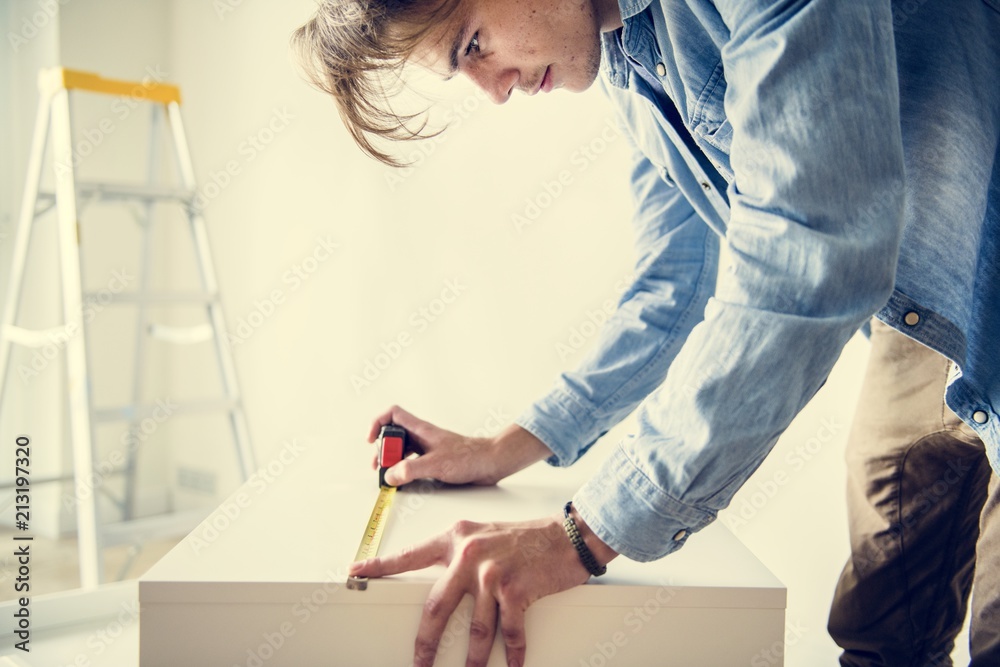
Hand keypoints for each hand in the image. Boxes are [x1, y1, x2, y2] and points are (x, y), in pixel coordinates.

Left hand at [347, 507, 617, 666]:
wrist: (568, 535)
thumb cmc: (527, 538)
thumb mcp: (485, 537)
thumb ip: (461, 557)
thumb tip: (444, 587)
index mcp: (456, 538)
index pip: (411, 555)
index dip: (381, 565)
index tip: (356, 572)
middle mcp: (469, 555)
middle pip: (436, 608)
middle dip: (426, 644)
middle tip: (418, 664)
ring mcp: (492, 573)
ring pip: (474, 629)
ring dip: (473, 660)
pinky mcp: (516, 590)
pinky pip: (509, 634)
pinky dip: (512, 655)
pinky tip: (512, 666)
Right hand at [367, 405, 551, 486]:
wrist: (490, 463)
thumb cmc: (469, 458)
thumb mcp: (435, 465)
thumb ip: (410, 470)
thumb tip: (390, 476)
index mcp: (421, 430)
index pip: (393, 414)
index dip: (378, 423)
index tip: (372, 441)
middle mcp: (422, 436)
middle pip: (393, 435)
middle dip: (383, 450)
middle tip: (381, 466)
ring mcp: (428, 448)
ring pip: (402, 449)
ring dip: (392, 461)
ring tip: (388, 476)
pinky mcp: (434, 460)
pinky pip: (412, 461)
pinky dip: (404, 469)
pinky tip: (405, 480)